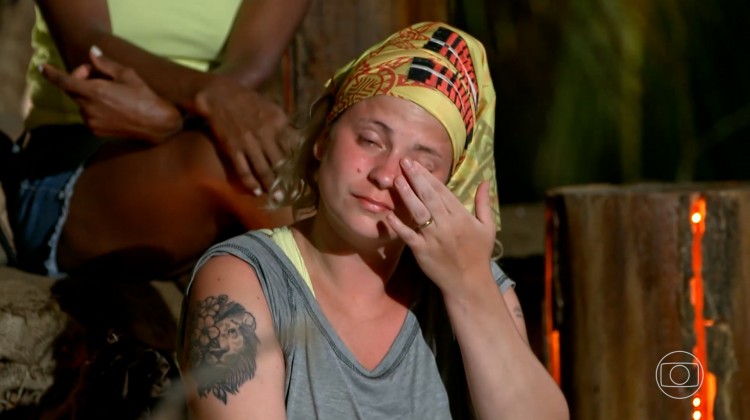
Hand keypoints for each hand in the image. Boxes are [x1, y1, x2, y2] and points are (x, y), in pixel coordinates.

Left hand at [42, 46, 182, 141]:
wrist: (157, 124)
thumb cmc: (144, 96)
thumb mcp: (127, 75)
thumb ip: (105, 64)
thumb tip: (92, 52)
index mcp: (94, 92)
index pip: (64, 81)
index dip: (51, 73)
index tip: (42, 67)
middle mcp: (89, 108)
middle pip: (72, 90)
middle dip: (80, 79)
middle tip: (96, 73)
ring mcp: (91, 121)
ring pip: (81, 102)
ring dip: (88, 94)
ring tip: (109, 92)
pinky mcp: (96, 131)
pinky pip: (88, 114)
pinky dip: (94, 107)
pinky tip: (112, 106)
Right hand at [192, 77, 294, 194]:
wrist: (219, 96)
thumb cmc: (247, 100)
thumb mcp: (271, 107)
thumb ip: (283, 124)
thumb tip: (296, 139)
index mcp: (278, 121)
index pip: (294, 145)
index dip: (298, 159)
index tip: (303, 170)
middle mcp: (266, 134)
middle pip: (281, 161)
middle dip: (287, 177)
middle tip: (292, 189)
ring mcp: (249, 143)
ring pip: (264, 170)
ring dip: (271, 185)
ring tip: (277, 196)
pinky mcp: (233, 149)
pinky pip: (244, 171)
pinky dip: (250, 183)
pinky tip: (256, 192)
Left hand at [386, 159, 496, 296]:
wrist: (469, 283)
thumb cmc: (479, 254)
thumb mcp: (487, 227)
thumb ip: (484, 203)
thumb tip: (485, 181)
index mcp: (461, 217)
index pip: (442, 191)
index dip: (429, 176)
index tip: (417, 163)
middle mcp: (447, 224)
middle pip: (428, 196)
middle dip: (416, 178)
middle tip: (403, 162)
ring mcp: (433, 238)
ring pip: (418, 212)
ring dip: (406, 195)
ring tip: (396, 180)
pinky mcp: (422, 251)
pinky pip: (408, 235)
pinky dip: (398, 225)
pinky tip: (388, 214)